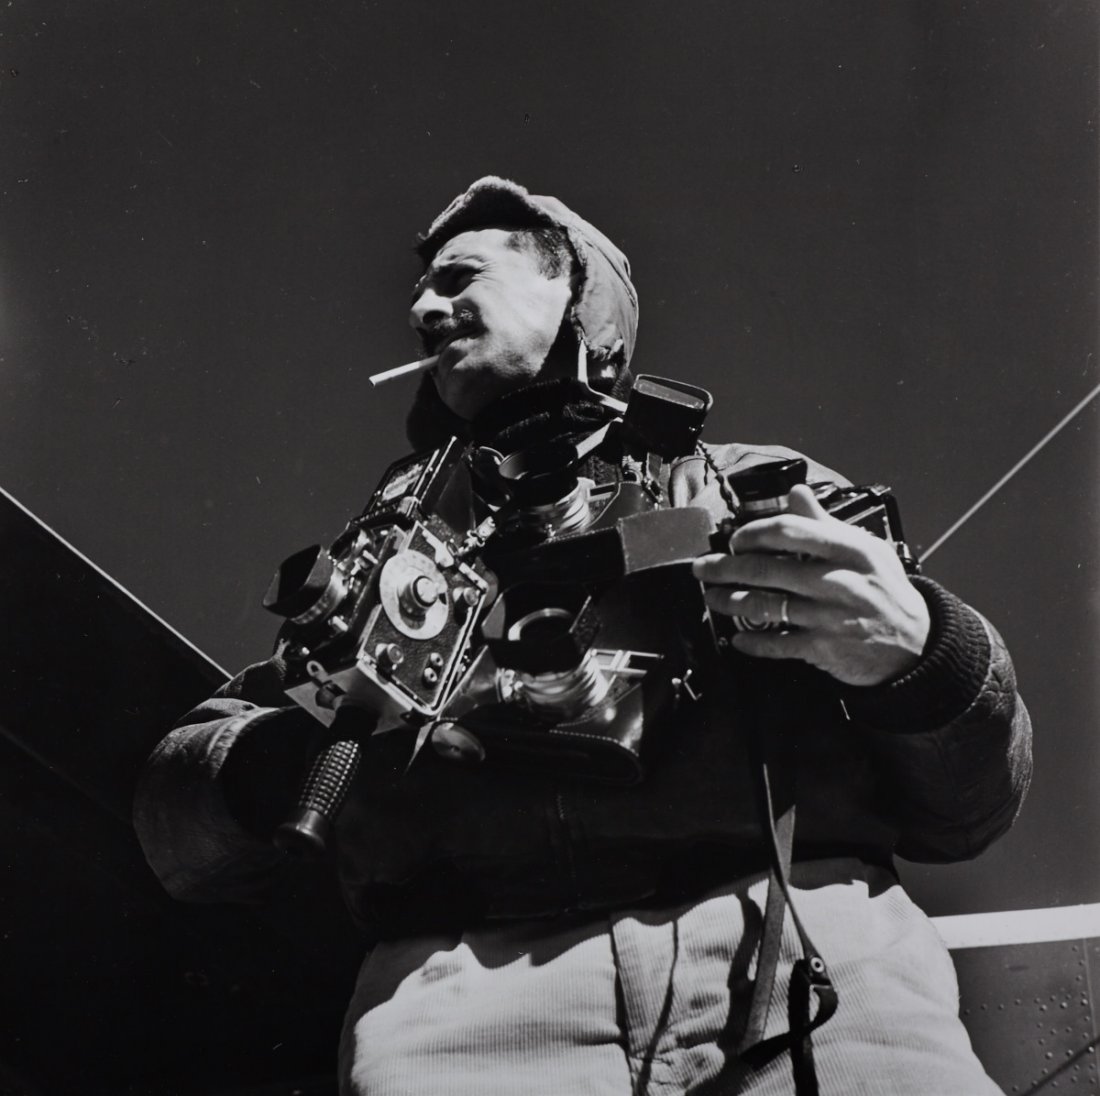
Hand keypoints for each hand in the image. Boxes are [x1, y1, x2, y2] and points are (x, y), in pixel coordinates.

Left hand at [692, 484, 929, 685]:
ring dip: (730, 602)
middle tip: (704, 568)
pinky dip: (753, 642)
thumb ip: (824, 523)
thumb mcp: (865, 549)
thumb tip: (796, 492)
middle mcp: (838, 581)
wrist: (917, 643)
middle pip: (767, 569)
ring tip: (712, 598)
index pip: (789, 531)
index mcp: (848, 550)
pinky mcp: (825, 648)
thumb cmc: (885, 589)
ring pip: (766, 606)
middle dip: (726, 568)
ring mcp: (830, 616)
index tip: (735, 539)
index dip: (754, 533)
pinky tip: (737, 637)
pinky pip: (778, 644)